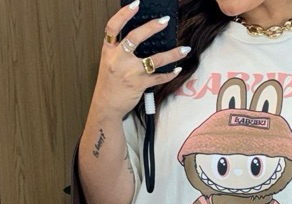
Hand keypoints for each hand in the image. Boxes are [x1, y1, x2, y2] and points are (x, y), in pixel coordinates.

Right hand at [94, 3, 190, 118]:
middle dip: (152, 27)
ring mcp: (130, 72)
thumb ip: (121, 49)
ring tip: (184, 49)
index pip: (113, 27)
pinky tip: (177, 69)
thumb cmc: (110, 84)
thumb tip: (142, 36)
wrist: (107, 105)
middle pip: (135, 37)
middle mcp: (118, 59)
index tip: (136, 4)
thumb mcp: (110, 62)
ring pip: (155, 59)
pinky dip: (170, 74)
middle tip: (165, 20)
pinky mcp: (139, 84)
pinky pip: (159, 77)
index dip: (124, 14)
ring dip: (172, 54)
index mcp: (109, 51)